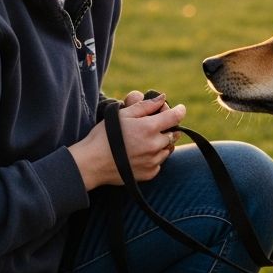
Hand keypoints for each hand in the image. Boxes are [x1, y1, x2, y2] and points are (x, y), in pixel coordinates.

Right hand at [68, 93, 185, 189]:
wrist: (92, 163)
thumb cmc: (104, 136)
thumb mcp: (122, 114)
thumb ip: (145, 106)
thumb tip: (162, 99)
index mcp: (149, 128)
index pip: (175, 117)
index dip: (179, 111)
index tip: (179, 109)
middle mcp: (155, 146)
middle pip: (173, 134)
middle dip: (167, 128)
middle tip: (153, 126)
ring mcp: (153, 162)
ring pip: (168, 149)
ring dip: (162, 143)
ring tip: (144, 141)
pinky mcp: (149, 174)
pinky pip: (159, 163)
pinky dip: (154, 157)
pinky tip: (140, 154)